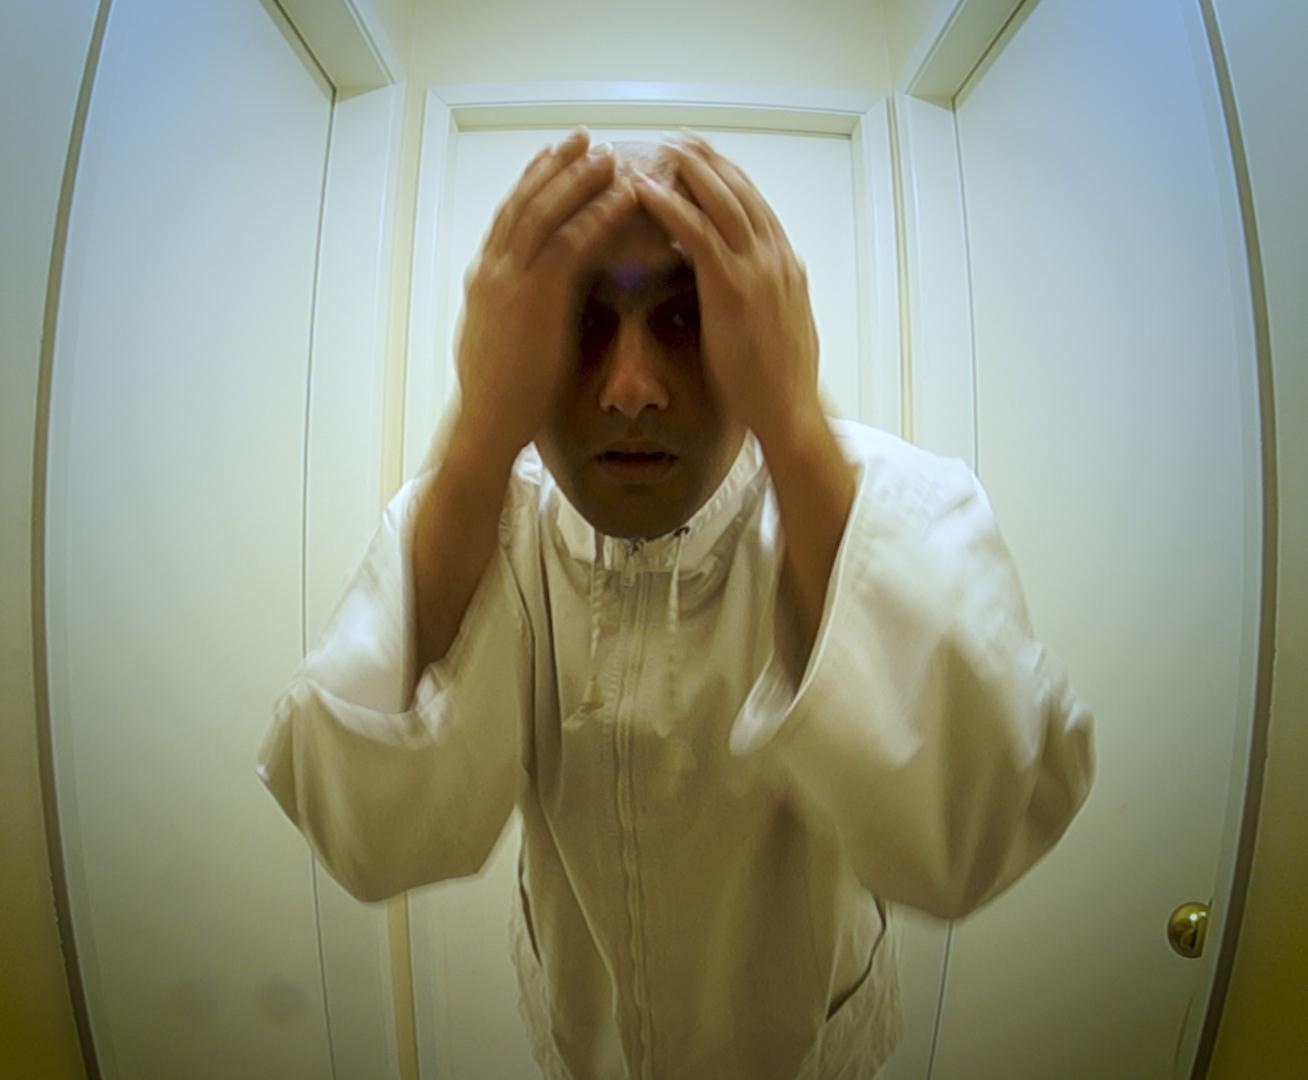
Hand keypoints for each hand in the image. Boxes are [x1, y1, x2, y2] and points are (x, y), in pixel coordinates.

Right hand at [454, 128, 636, 459]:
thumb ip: (515, 308)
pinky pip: (571, 244)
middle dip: (555, 166)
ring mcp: (511, 282)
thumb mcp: (501, 338)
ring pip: (546, 212)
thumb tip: (535, 297)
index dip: (532, 182)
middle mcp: (493, 270)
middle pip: (525, 201)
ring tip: (606, 154)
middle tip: (583, 138)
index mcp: (484, 278)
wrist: (488, 424)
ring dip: (578, 179)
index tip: (553, 158)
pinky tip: (621, 198)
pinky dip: (597, 215)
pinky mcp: (535, 300)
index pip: (508, 215)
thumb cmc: (502, 393)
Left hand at [631, 133, 821, 446]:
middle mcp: (776, 258)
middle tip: (680, 137)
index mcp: (786, 265)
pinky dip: (672, 208)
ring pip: (722, 201)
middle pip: (741, 191)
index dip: (729, 176)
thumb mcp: (774, 328)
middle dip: (709, 160)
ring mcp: (758, 270)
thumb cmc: (777, 383)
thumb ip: (759, 300)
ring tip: (661, 148)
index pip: (756, 205)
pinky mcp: (734, 289)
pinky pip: (699, 235)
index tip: (705, 156)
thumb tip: (740, 292)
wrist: (789, 412)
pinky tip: (646, 192)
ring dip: (690, 169)